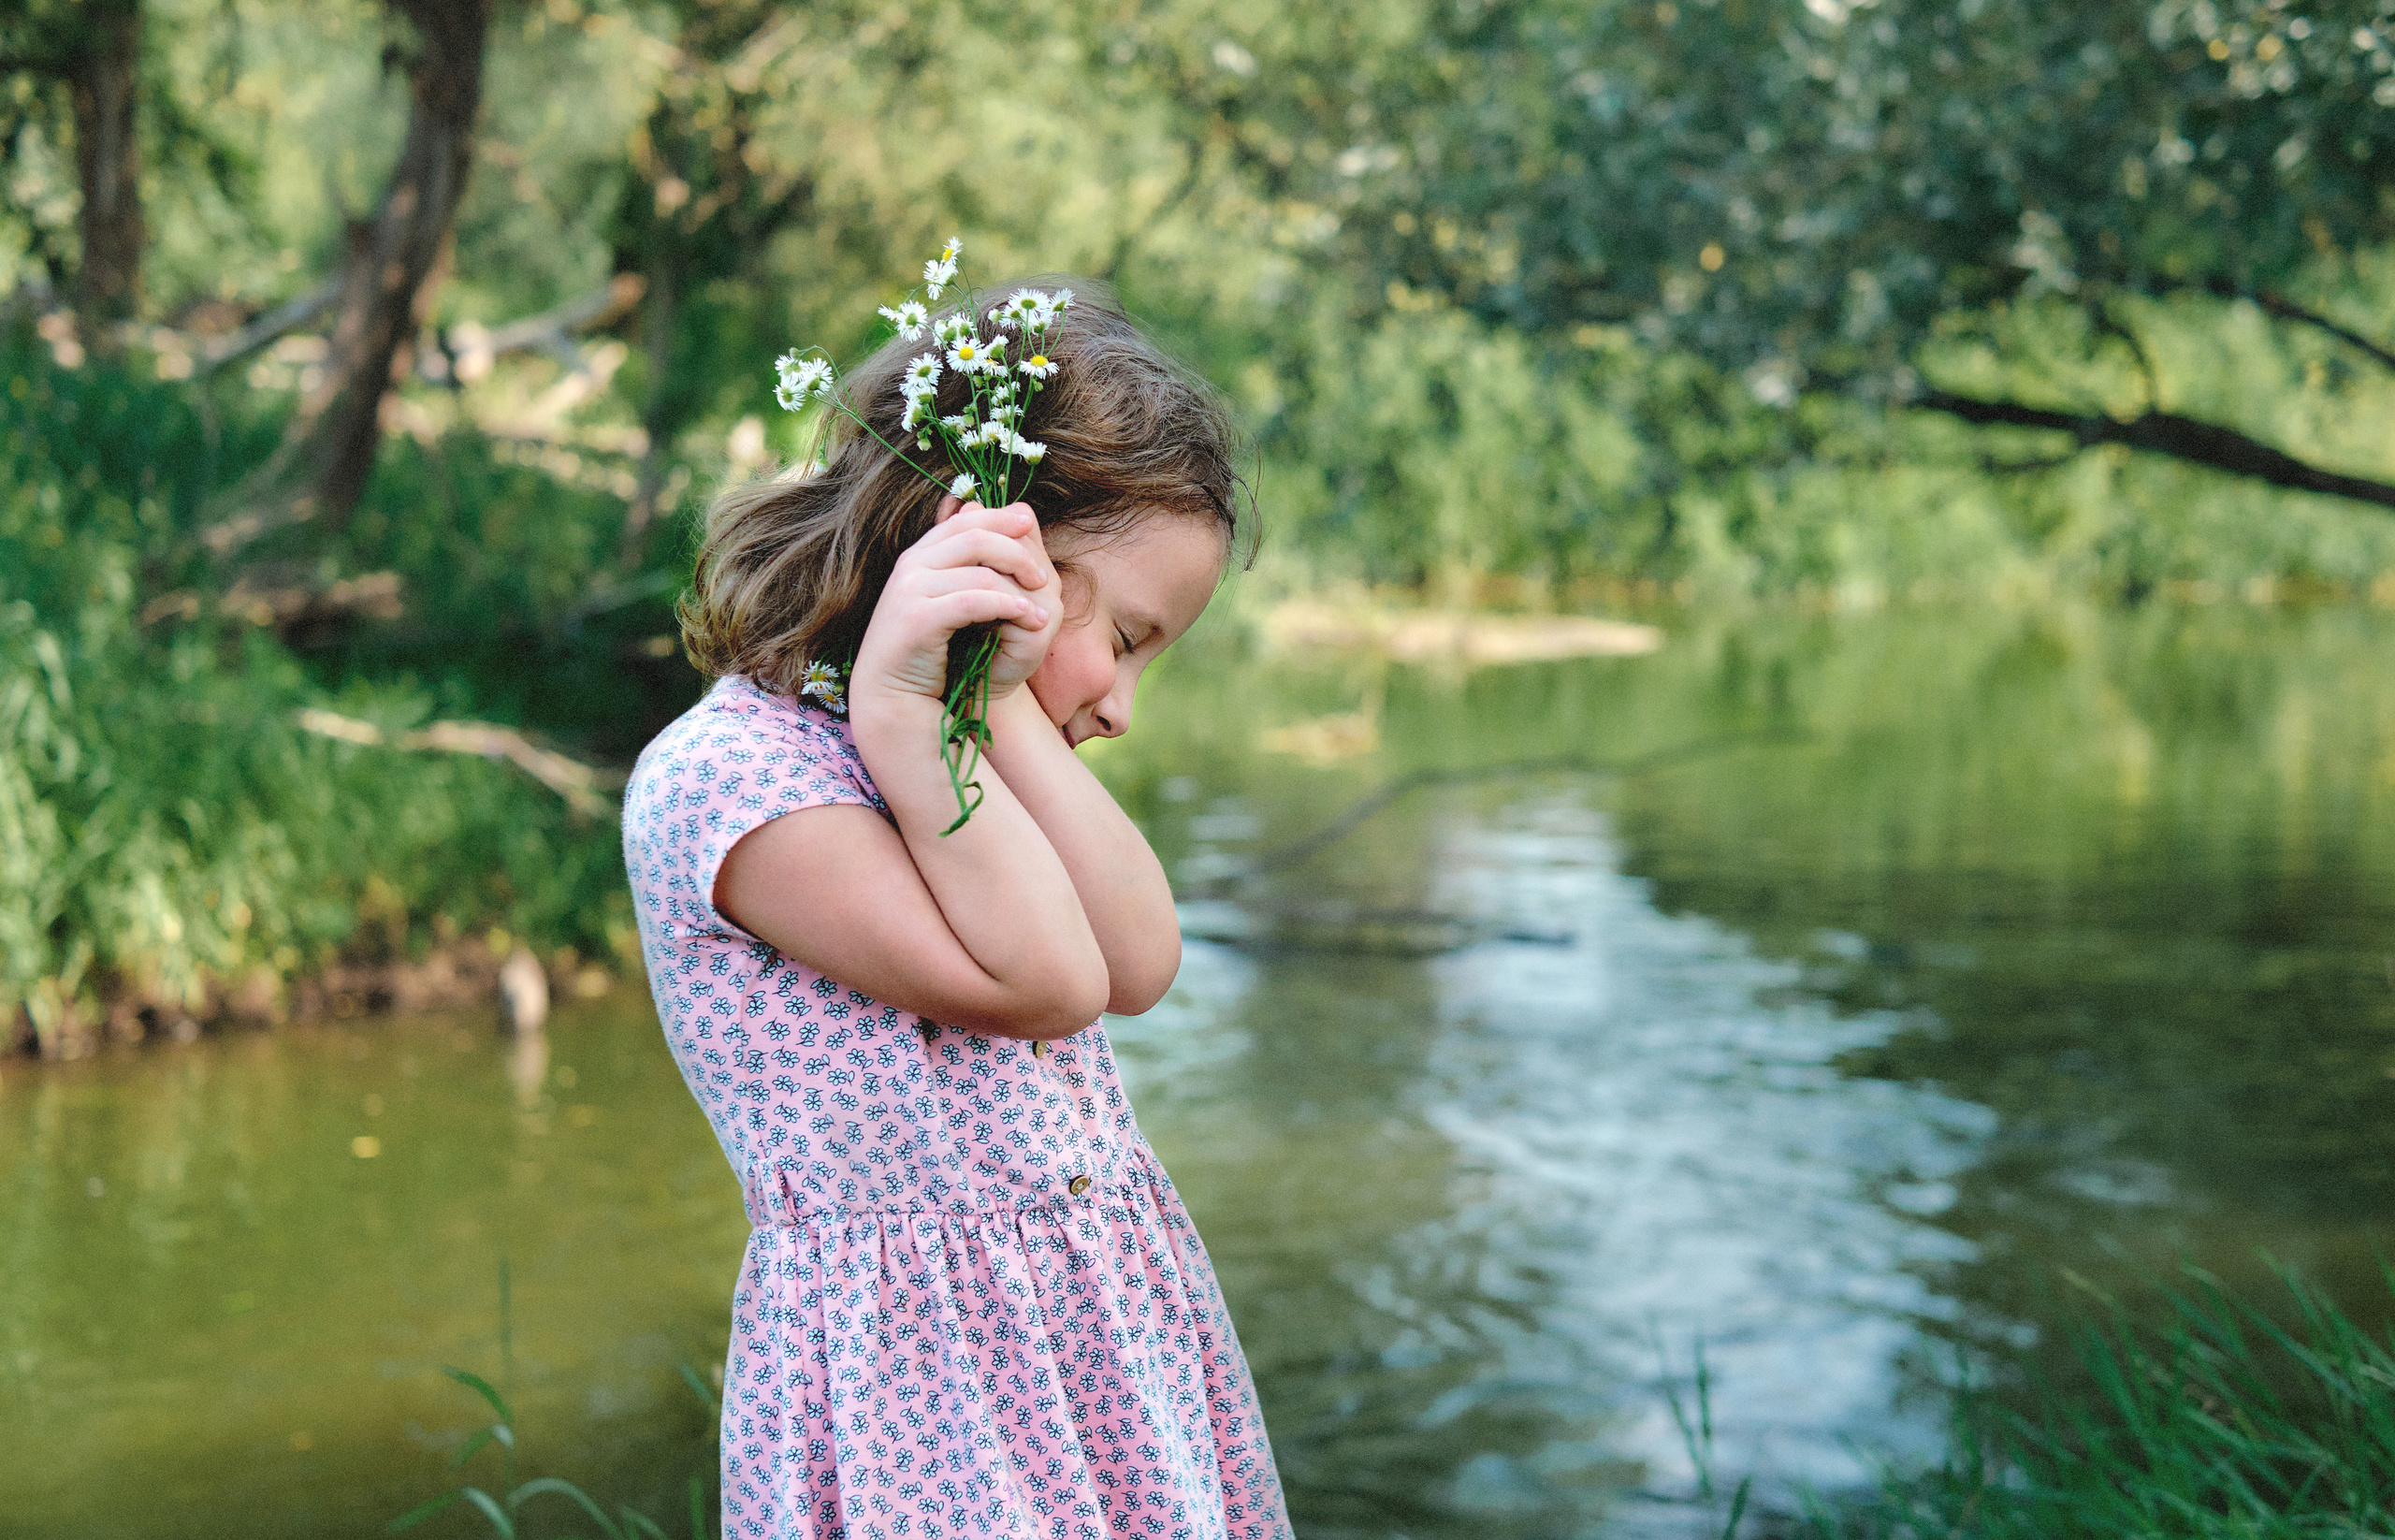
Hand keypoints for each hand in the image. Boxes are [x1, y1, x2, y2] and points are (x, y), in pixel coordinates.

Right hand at [850, 499, 1057, 709]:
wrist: (893, 695)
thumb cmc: (929, 650)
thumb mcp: (953, 600)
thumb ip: (971, 567)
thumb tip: (1007, 524)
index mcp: (919, 555)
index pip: (964, 520)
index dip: (999, 518)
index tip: (1027, 525)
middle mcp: (911, 565)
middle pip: (975, 537)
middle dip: (1016, 554)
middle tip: (1041, 579)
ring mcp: (910, 590)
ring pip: (980, 573)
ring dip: (1019, 590)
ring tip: (1040, 614)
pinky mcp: (917, 618)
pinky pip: (973, 602)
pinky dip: (1005, 607)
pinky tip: (1025, 617)